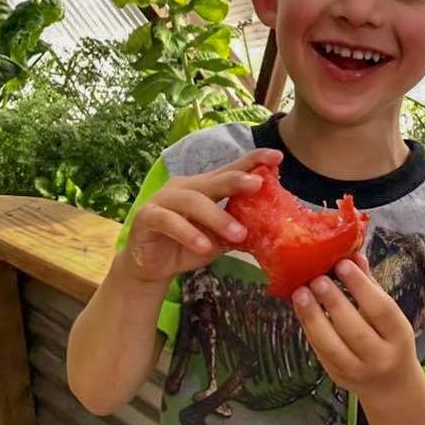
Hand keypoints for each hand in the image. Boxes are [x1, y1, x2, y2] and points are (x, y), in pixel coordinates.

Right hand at [119, 148, 282, 284]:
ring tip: (238, 234)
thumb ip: (238, 229)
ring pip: (192, 201)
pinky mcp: (147, 217)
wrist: (152, 268)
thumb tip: (271, 228)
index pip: (230, 171)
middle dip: (236, 180)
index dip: (252, 161)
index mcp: (205, 188)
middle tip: (258, 185)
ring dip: (217, 217)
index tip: (277, 157)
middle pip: (213, 180)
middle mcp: (185, 187)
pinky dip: (189, 234)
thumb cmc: (187, 248)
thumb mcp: (218, 240)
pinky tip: (205, 246)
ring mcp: (164, 199)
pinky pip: (169, 221)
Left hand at [292, 255, 418, 400]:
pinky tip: (300, 310)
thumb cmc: (390, 340)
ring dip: (312, 317)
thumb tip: (354, 255)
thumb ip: (371, 287)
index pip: (381, 310)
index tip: (342, 264)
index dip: (361, 286)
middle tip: (317, 278)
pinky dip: (309, 329)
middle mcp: (380, 357)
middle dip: (333, 302)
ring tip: (300, 293)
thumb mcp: (390, 316)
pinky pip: (320, 352)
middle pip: (354, 329)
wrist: (392, 386)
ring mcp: (357, 371)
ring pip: (331, 345)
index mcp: (399, 336)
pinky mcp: (337, 376)